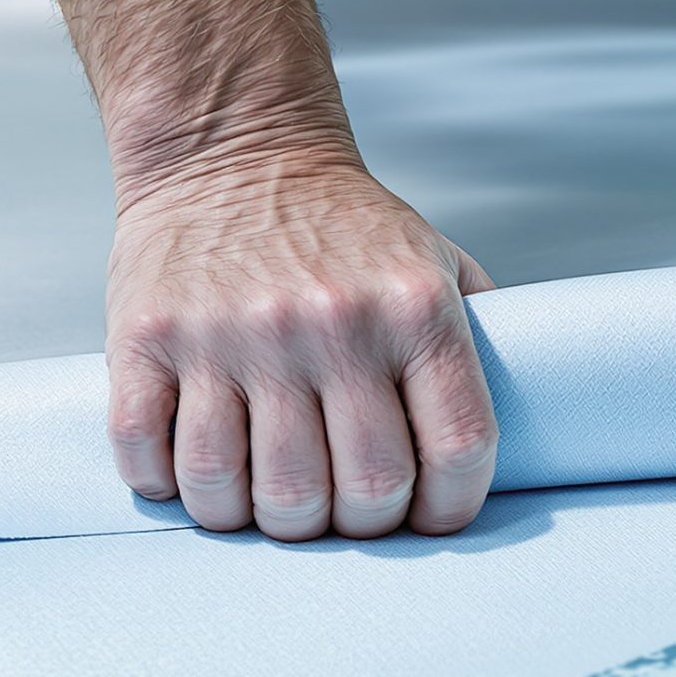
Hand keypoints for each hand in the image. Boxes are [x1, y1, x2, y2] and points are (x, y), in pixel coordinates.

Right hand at [103, 153, 497, 539]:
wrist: (231, 149)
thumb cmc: (341, 225)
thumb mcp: (434, 260)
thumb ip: (481, 339)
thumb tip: (528, 420)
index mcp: (413, 309)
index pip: (457, 449)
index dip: (448, 509)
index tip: (427, 518)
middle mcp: (328, 324)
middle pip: (357, 490)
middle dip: (355, 527)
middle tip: (341, 511)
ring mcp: (231, 336)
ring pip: (248, 492)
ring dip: (259, 521)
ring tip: (267, 500)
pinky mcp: (147, 341)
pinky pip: (151, 457)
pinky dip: (170, 488)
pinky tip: (193, 473)